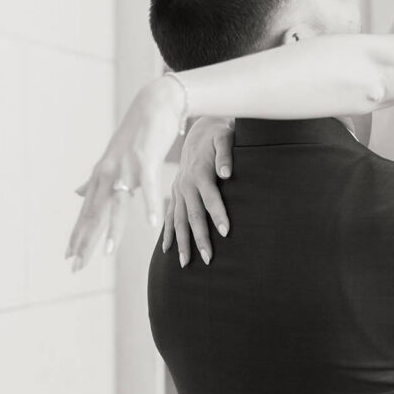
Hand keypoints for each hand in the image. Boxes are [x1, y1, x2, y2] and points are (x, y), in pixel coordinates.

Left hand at [66, 76, 185, 269]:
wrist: (156, 103)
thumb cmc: (139, 132)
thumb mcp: (113, 159)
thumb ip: (95, 178)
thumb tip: (77, 192)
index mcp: (102, 176)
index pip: (86, 212)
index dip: (77, 234)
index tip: (68, 256)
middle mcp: (108, 174)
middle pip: (94, 214)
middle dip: (84, 241)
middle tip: (74, 266)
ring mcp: (126, 168)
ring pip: (116, 205)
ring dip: (112, 230)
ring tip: (106, 254)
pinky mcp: (146, 160)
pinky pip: (149, 188)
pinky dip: (150, 206)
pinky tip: (152, 224)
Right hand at [162, 117, 233, 266]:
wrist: (201, 129)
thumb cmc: (218, 134)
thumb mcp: (225, 138)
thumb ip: (226, 154)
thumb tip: (226, 173)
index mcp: (200, 173)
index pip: (211, 198)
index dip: (218, 215)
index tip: (226, 232)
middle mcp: (186, 184)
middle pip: (193, 216)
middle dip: (200, 238)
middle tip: (208, 259)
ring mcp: (178, 190)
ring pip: (178, 220)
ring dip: (182, 242)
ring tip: (186, 264)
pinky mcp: (176, 192)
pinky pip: (170, 216)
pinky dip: (168, 233)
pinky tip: (167, 251)